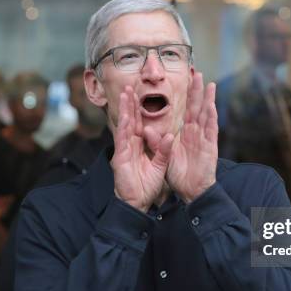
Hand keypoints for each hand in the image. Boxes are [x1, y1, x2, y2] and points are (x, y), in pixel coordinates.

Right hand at [111, 86, 173, 211]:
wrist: (137, 203)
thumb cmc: (145, 186)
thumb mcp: (159, 166)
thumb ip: (163, 151)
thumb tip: (169, 136)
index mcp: (139, 146)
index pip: (140, 124)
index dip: (139, 110)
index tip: (140, 95)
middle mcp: (130, 145)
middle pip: (130, 120)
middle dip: (129, 104)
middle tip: (129, 87)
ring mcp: (124, 150)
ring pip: (124, 125)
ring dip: (125, 110)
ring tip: (125, 93)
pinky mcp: (121, 158)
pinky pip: (123, 140)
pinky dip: (124, 127)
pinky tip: (125, 115)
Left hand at [166, 72, 217, 202]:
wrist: (190, 191)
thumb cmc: (179, 174)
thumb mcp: (164, 156)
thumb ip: (156, 143)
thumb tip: (146, 130)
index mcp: (186, 133)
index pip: (186, 110)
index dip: (187, 96)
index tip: (186, 81)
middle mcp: (196, 133)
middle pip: (197, 108)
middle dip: (197, 91)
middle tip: (197, 73)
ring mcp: (204, 139)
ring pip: (207, 115)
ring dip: (208, 100)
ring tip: (210, 84)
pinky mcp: (210, 148)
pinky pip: (211, 131)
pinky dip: (212, 118)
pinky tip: (212, 106)